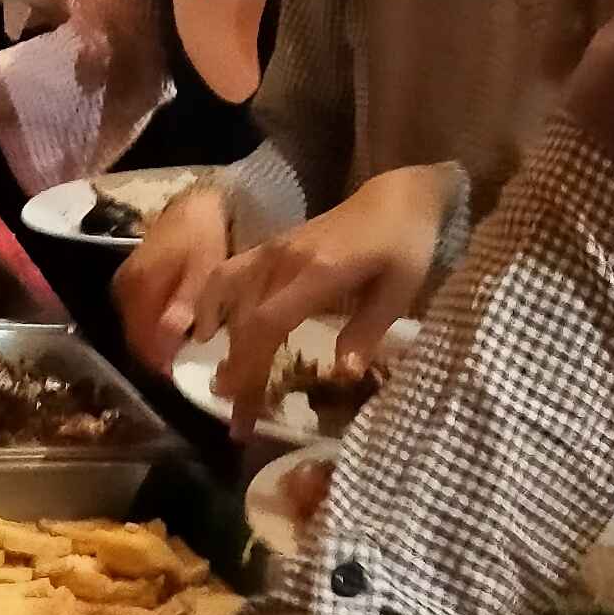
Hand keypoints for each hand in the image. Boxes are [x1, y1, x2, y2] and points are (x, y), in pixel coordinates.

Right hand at [114, 182, 230, 370]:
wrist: (197, 204)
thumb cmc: (205, 237)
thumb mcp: (204, 271)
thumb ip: (186, 305)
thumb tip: (170, 339)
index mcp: (138, 287)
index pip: (140, 341)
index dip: (160, 363)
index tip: (181, 376)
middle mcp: (123, 289)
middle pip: (135, 337)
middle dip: (157, 355)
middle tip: (185, 366)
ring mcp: (124, 283)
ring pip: (135, 327)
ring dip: (154, 341)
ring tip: (182, 349)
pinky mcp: (130, 279)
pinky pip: (137, 314)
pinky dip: (153, 325)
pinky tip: (174, 327)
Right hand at [196, 162, 447, 430]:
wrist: (396, 197)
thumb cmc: (405, 245)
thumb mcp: (399, 291)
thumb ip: (367, 330)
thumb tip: (342, 375)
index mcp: (318, 272)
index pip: (267, 323)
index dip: (250, 368)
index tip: (244, 409)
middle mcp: (286, 260)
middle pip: (245, 319)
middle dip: (236, 372)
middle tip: (236, 418)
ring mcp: (275, 250)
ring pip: (229, 296)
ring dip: (221, 341)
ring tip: (222, 381)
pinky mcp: (272, 247)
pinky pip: (230, 273)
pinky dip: (212, 302)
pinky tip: (209, 330)